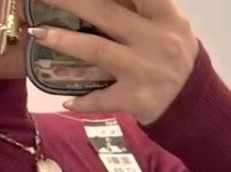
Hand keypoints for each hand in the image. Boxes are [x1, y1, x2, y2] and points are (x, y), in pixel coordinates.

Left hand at [27, 0, 198, 125]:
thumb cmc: (174, 56)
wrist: (192, 103)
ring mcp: (143, 71)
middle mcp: (154, 40)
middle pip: (106, 13)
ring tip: (39, 32)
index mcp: (164, 17)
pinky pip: (103, 98)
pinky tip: (65, 100)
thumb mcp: (169, 24)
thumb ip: (143, 7)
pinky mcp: (135, 99)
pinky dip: (83, 100)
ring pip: (99, 50)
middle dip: (72, 1)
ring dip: (66, 40)